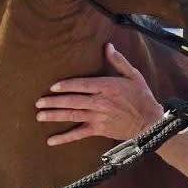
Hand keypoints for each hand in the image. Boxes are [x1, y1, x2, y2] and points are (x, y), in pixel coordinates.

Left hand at [35, 43, 163, 146]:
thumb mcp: (133, 75)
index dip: (66, 86)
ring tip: (40, 116)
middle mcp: (100, 102)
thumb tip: (108, 46)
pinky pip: (79, 134)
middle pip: (72, 101)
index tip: (52, 87)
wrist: (149, 122)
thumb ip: (118, 61)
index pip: (82, 85)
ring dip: (55, 116)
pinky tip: (51, 140)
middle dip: (54, 102)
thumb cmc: (141, 96)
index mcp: (107, 87)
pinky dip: (64, 138)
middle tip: (38, 102)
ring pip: (72, 115)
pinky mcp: (98, 130)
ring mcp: (98, 117)